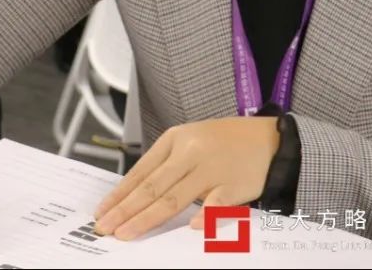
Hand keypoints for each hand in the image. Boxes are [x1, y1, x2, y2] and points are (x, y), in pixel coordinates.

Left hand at [93, 116, 279, 240]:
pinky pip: (216, 203)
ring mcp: (211, 168)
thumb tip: (135, 197)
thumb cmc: (224, 143)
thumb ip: (166, 167)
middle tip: (106, 228)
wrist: (269, 138)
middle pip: (151, 187)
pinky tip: (190, 228)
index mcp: (174, 140)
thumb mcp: (189, 143)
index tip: (102, 212)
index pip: (140, 172)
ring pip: (174, 197)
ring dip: (147, 218)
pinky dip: (204, 216)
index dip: (119, 194)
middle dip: (125, 210)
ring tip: (128, 233)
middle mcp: (188, 152)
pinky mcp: (234, 184)